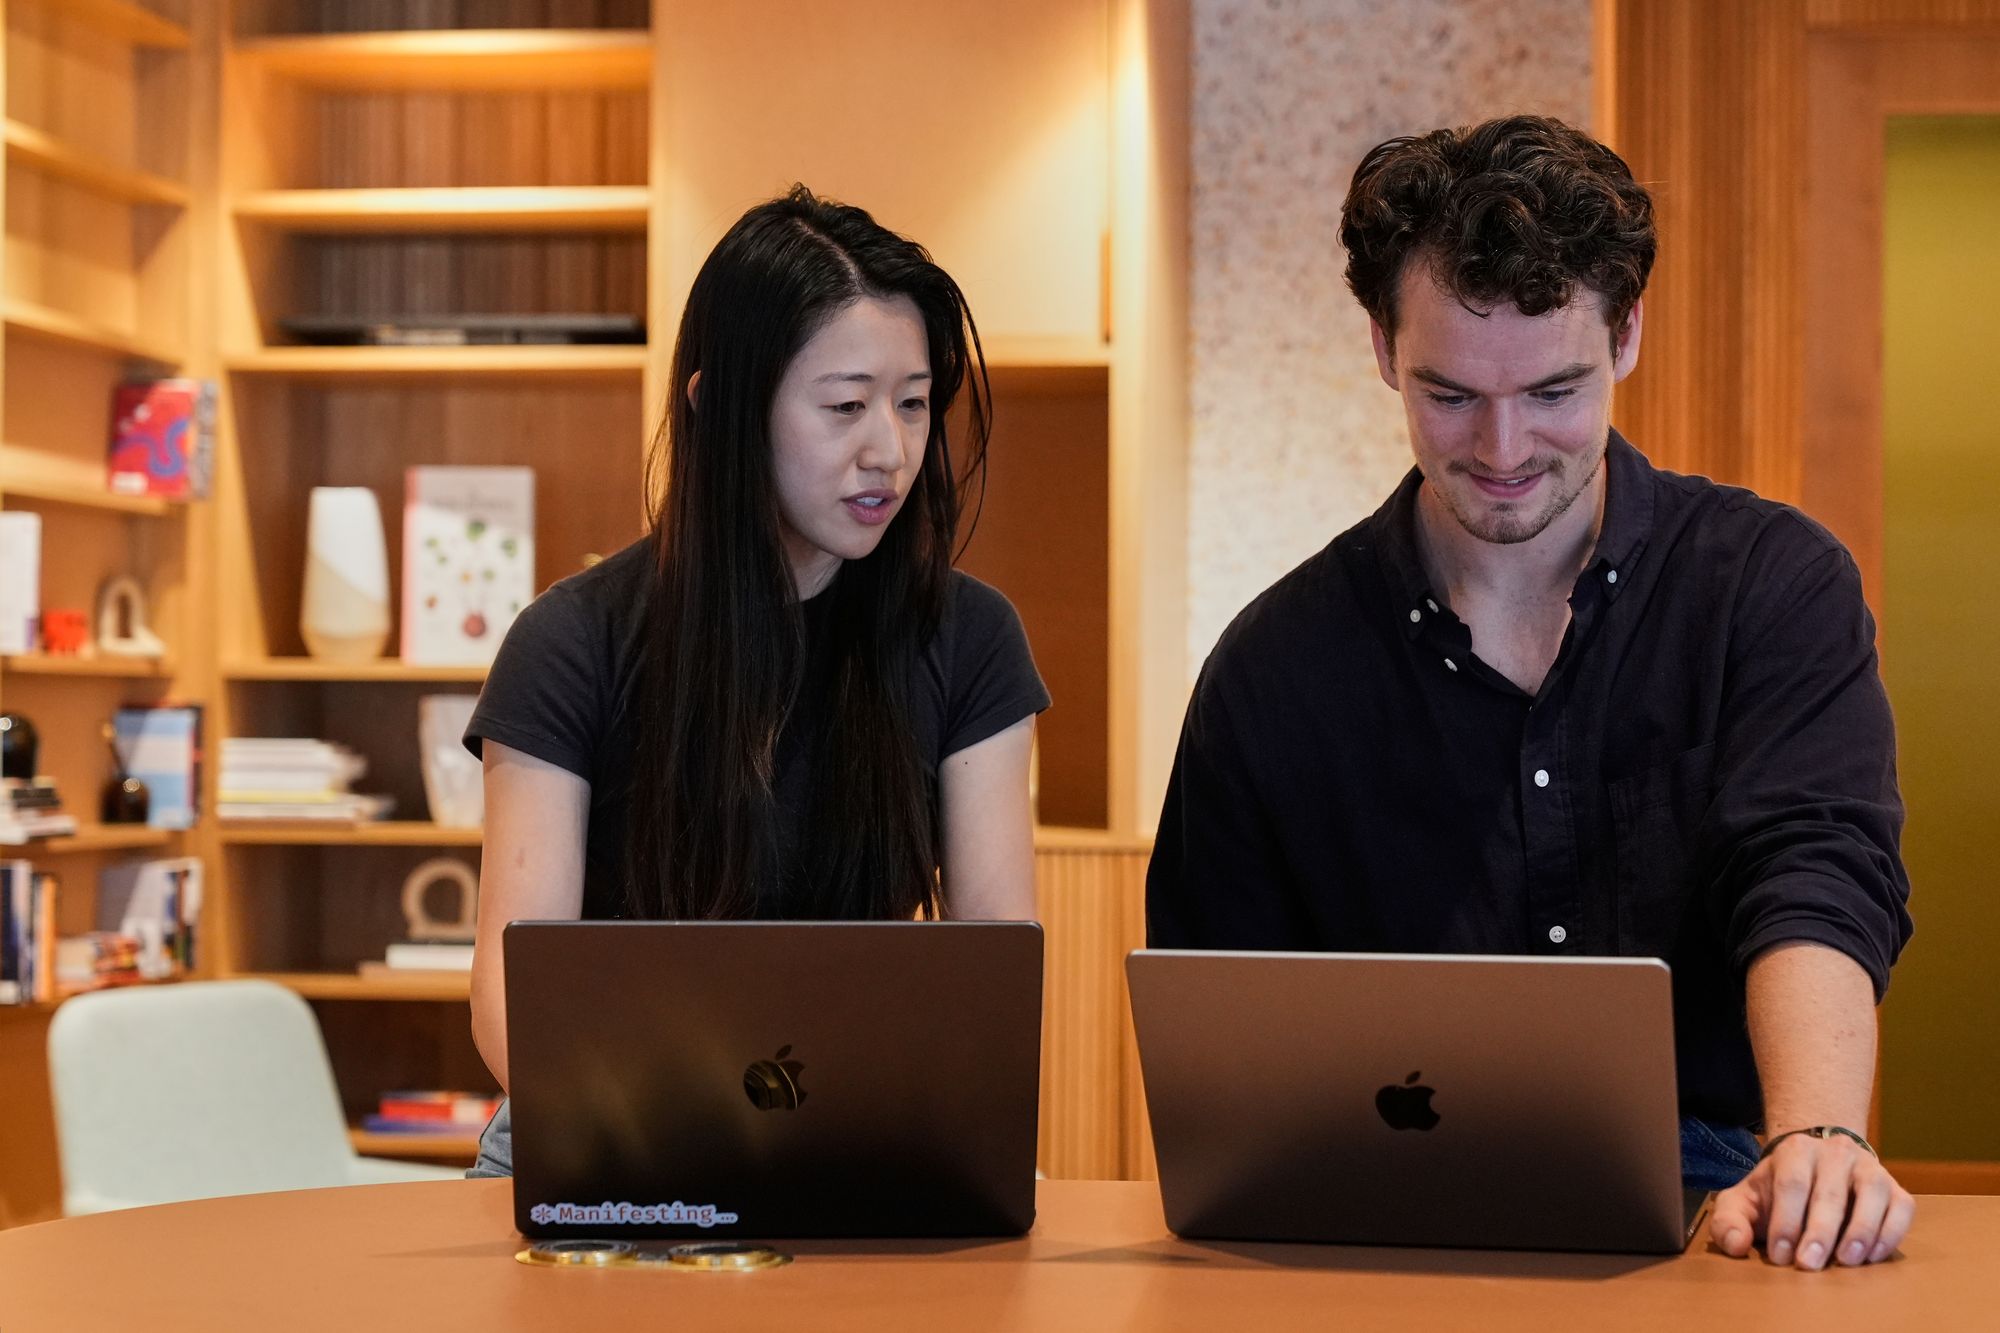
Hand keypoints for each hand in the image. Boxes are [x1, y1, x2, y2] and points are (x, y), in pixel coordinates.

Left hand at [1709, 1131, 1914, 1268]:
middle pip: (1830, 1193)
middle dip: (1820, 1232)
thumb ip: (1728, 1221)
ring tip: (1847, 1261)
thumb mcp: (1745, 1201)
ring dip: (1861, 1231)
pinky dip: (1892, 1231)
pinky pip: (1902, 1207)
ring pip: (1872, 1195)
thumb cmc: (1777, 1191)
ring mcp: (1869, 1167)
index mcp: (1795, 1151)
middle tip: (1810, 1264)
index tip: (1781, 1256)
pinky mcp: (1895, 1188)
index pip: (1791, 1185)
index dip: (1786, 1222)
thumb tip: (1735, 1244)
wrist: (1815, 1166)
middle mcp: (1835, 1152)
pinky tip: (1873, 1255)